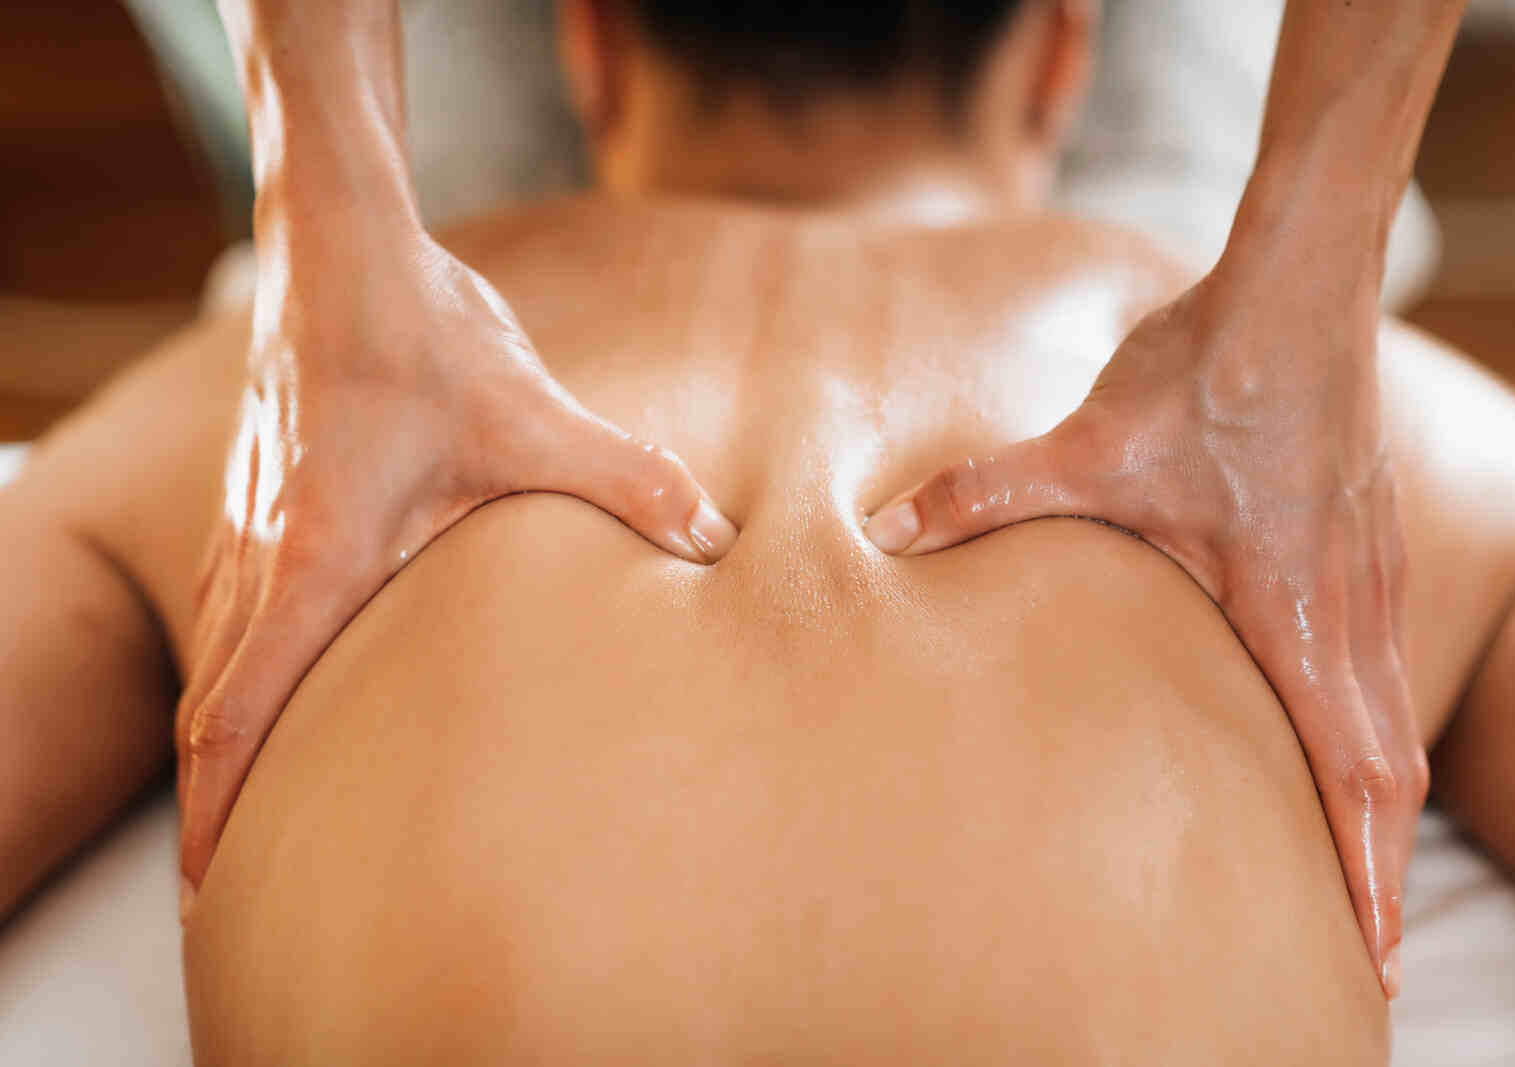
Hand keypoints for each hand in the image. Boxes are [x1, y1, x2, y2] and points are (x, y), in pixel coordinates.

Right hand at [176, 227, 736, 913]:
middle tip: (218, 883)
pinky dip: (240, 670)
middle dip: (212, 799)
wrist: (345, 253)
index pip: (240, 709)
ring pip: (218, 658)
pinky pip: (236, 609)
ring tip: (243, 806)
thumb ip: (628, 483)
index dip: (218, 804)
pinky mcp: (263, 500)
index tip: (205, 884)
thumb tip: (716, 540)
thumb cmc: (426, 338)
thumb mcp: (534, 417)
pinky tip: (281, 680)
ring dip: (224, 737)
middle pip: (211, 706)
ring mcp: (251, 527)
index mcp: (315, 559)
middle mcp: (264, 556)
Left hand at [864, 268, 1425, 996]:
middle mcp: (1348, 606)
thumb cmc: (1207, 372)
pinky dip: (1369, 727)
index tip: (1371, 956)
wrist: (1293, 284)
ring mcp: (1368, 573)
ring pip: (1390, 715)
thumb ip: (986, 496)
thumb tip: (884, 529)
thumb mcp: (1088, 447)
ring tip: (1355, 867)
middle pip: (1388, 767)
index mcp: (1295, 609)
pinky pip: (1378, 662)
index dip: (1364, 871)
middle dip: (1380, 864)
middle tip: (1368, 953)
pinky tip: (1330, 731)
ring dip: (1377, 800)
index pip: (1349, 771)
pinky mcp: (1362, 539)